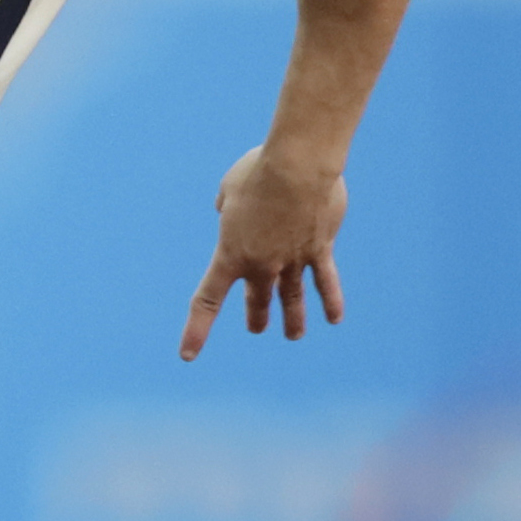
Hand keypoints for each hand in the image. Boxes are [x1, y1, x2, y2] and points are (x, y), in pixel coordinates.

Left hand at [180, 145, 347, 361]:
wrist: (297, 165)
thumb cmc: (259, 171)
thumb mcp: (230, 186)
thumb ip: (226, 204)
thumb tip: (228, 208)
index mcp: (231, 253)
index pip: (208, 301)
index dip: (196, 330)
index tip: (187, 355)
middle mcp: (261, 265)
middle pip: (257, 300)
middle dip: (257, 316)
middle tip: (257, 328)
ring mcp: (292, 261)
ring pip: (292, 298)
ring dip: (293, 320)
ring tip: (294, 335)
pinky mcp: (319, 250)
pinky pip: (326, 282)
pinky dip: (331, 301)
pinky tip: (333, 318)